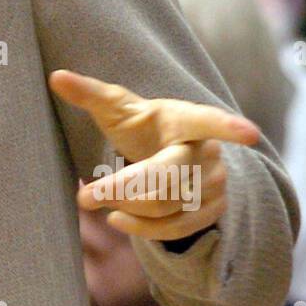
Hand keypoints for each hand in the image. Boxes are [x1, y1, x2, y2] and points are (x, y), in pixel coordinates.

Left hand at [49, 69, 259, 240]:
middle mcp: (209, 151)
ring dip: (128, 206)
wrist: (165, 154)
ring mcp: (216, 183)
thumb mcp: (116, 107)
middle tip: (86, 196)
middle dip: (124, 187)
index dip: (228, 128)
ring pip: (170, 205)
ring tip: (100, 201)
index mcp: (187, 118)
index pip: (209, 120)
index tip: (249, 133)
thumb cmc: (140, 126)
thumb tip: (56, 77)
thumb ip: (89, 93)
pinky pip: (177, 227)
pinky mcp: (213, 210)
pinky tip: (117, 219)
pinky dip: (143, 228)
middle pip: (169, 176)